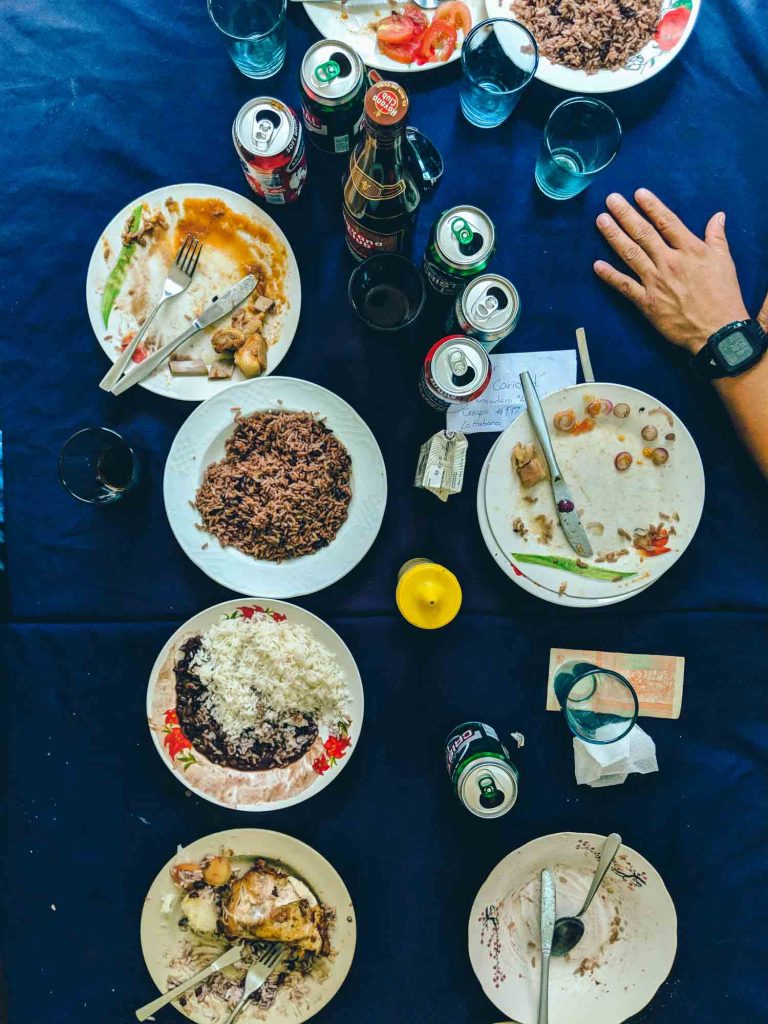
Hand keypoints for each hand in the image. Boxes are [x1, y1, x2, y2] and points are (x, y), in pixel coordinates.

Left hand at [593, 189, 749, 353]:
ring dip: (614, 236)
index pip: (667, 222)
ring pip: (631, 254)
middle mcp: (670, 262)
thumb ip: (717, 237)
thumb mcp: (725, 262)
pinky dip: (610, 276)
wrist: (717, 331)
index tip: (638, 193)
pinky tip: (596, 265)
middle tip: (610, 200)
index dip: (651, 206)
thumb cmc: (723, 296)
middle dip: (625, 215)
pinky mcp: (647, 303)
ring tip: (601, 221)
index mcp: (690, 250)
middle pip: (644, 233)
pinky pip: (625, 286)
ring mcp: (656, 282)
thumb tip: (718, 216)